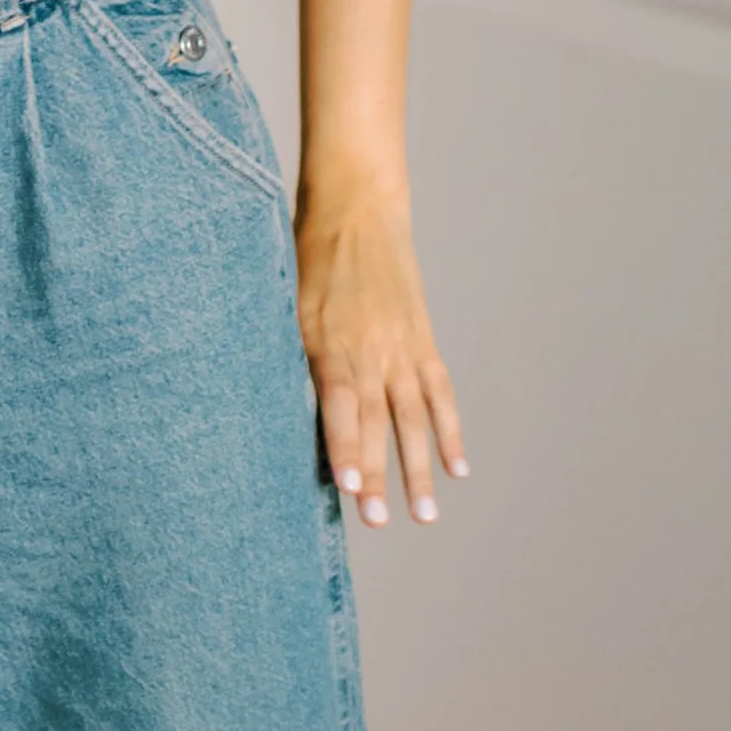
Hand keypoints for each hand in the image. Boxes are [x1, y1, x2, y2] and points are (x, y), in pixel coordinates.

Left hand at [297, 184, 466, 528]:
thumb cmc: (307, 259)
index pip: (340, 404)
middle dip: (378, 473)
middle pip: (377, 421)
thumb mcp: (284, 303)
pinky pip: (440, 391)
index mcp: (329, 342)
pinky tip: (457, 468)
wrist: (356, 211)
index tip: (348, 484)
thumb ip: (288, 354)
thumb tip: (273, 408)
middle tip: (377, 520)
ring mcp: (401, 347)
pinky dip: (451, 430)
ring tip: (425, 515)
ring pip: (414, 417)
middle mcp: (370, 350)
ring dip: (419, 468)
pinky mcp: (422, 341)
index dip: (344, 445)